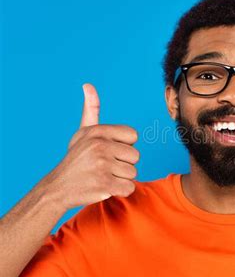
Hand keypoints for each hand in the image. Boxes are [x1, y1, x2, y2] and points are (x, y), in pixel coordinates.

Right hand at [42, 83, 139, 209]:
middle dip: (124, 164)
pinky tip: (105, 188)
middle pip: (136, 156)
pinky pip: (129, 187)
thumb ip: (91, 109)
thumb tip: (88, 85)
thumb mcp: (83, 132)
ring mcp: (101, 165)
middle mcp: (99, 146)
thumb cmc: (77, 159)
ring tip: (103, 177)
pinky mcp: (104, 184)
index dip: (124, 146)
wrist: (58, 189)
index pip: (133, 135)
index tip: (108, 151)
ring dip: (121, 178)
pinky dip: (120, 191)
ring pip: (133, 173)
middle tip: (105, 167)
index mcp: (97, 131)